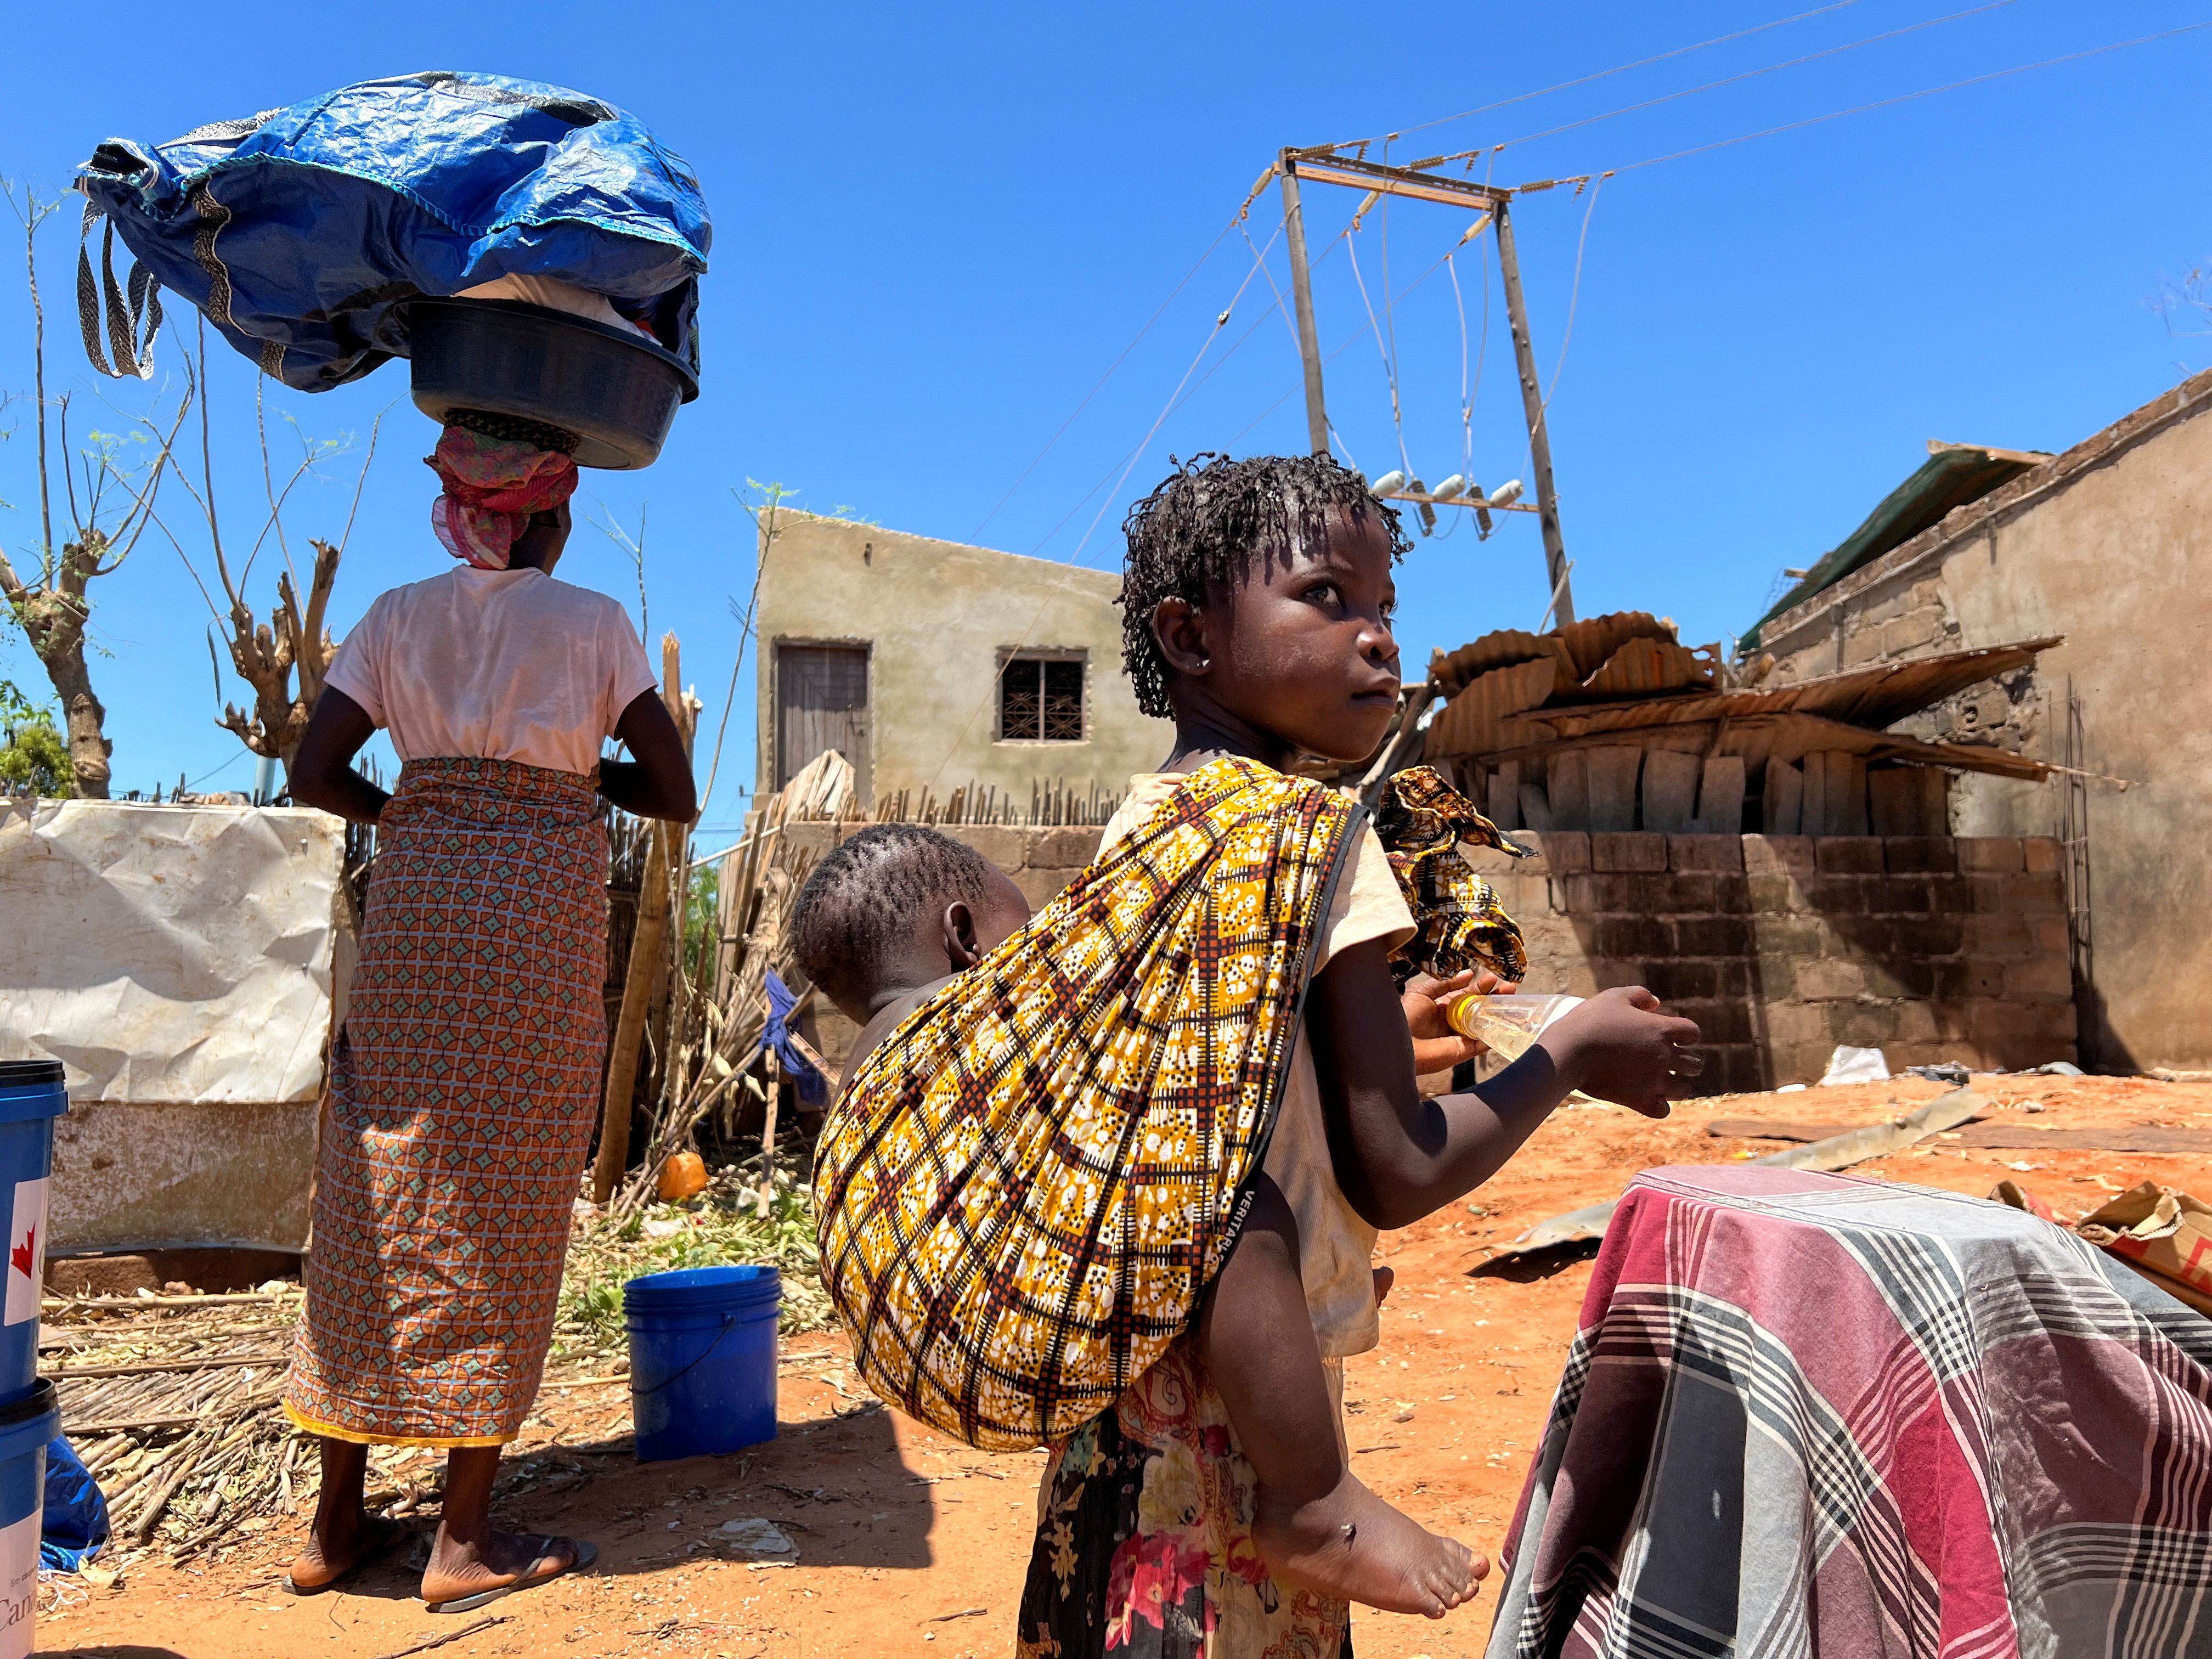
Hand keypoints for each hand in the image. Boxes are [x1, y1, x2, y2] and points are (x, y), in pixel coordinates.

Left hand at [1401, 968, 1518, 1074]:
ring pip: (1486, 1022)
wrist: (1400, 1042)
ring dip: (1500, 1012)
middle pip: (1480, 1007)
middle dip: (1495, 996)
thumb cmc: (1407, 1016)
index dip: (1481, 986)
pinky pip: (1484, 1042)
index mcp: (1445, 1007)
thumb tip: (1468, 974)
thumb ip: (1445, 984)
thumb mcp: (1423, 992)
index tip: (1493, 978)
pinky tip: (1507, 1020)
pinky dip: (1496, 1032)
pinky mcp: (1466, 1050)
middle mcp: (1455, 1020)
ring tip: (1513, 1001)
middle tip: (1510, 987)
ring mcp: (1462, 1035)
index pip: (1467, 994)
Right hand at [1536, 986, 1702, 1118]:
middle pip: (1694, 1064)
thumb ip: (1639, 995)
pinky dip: (1658, 1106)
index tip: (1669, 1037)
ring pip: (1684, 1089)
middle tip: (1665, 1062)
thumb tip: (1656, 1002)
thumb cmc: (1589, 1021)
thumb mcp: (1613, 997)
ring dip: (1675, 1086)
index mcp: (1661, 1029)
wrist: (1569, 1051)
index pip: (1693, 1033)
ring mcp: (1654, 1080)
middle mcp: (1664, 1056)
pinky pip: (1663, 1111)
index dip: (1684, 1034)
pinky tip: (1646, 1099)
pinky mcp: (1640, 1101)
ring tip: (1659, 1083)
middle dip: (1683, 1063)